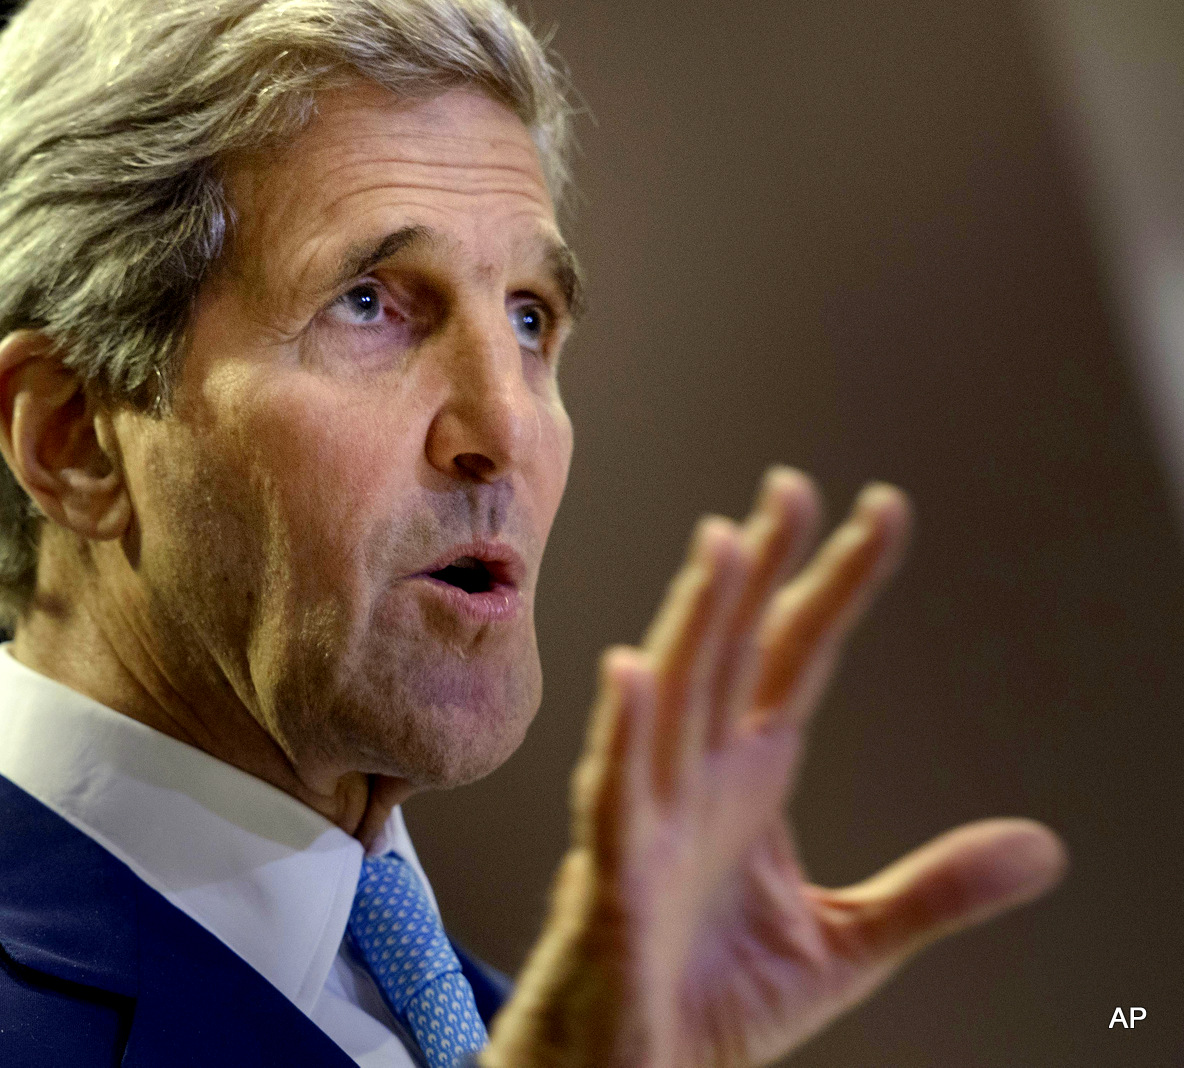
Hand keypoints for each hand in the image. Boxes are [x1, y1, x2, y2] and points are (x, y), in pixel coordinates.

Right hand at [481, 467, 1067, 1067]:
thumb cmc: (712, 1000)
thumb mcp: (849, 942)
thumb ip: (935, 890)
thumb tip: (1040, 846)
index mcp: (750, 782)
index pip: (797, 659)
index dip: (836, 586)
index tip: (880, 512)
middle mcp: (699, 781)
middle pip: (730, 652)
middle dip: (761, 569)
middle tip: (793, 487)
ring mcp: (652, 820)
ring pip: (673, 701)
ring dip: (695, 622)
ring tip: (723, 545)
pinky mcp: (616, 876)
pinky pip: (618, 795)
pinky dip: (626, 734)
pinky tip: (635, 670)